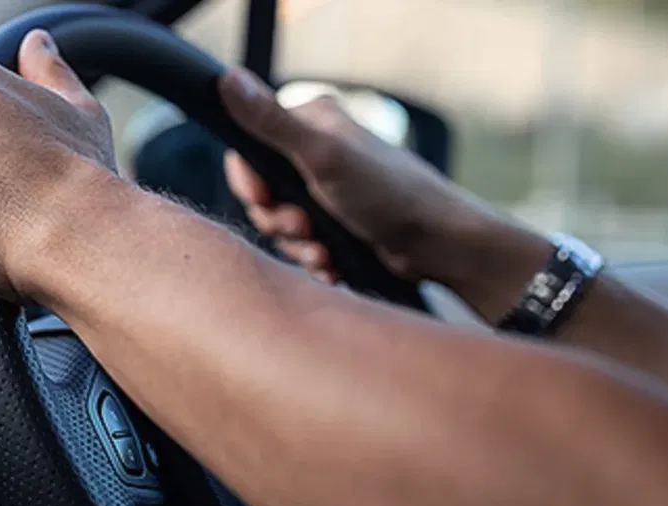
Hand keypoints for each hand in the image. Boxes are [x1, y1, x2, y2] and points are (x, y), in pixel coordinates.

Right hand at [218, 69, 548, 317]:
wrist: (438, 243)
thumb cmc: (390, 194)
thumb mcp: (323, 156)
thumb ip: (271, 122)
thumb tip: (228, 79)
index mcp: (311, 124)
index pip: (249, 148)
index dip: (250, 182)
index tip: (265, 199)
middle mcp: (317, 152)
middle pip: (263, 192)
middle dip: (279, 220)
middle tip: (305, 227)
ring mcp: (328, 189)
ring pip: (282, 224)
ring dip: (298, 244)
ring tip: (323, 251)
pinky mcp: (338, 222)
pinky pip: (304, 244)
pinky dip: (314, 257)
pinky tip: (332, 264)